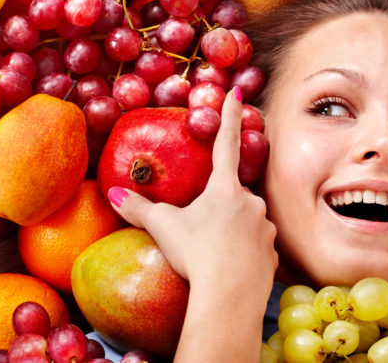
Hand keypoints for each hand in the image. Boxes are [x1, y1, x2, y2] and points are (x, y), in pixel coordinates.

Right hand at [107, 88, 277, 294]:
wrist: (230, 295)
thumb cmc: (196, 253)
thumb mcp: (164, 228)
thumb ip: (141, 209)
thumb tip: (114, 195)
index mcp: (225, 188)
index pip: (227, 142)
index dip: (231, 115)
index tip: (238, 92)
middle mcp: (251, 201)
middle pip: (233, 194)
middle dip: (219, 206)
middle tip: (202, 230)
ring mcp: (266, 227)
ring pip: (246, 221)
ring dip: (231, 231)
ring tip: (212, 255)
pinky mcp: (273, 254)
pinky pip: (255, 247)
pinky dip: (242, 253)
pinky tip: (229, 268)